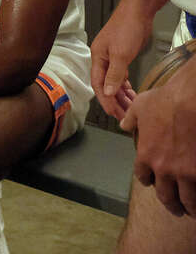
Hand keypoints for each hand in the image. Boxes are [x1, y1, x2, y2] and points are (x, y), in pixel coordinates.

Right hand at [90, 5, 153, 118]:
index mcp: (97, 58)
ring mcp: (112, 58)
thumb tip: (108, 92)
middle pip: (106, 86)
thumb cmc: (126, 27)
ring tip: (130, 108)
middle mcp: (103, 59)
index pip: (98, 85)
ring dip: (122, 96)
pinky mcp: (122, 56)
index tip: (113, 113)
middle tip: (124, 116)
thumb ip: (114, 74)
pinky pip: (122, 76)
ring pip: (115, 82)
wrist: (138, 11)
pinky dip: (126, 86)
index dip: (105, 100)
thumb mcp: (120, 53)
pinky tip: (131, 94)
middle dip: (115, 101)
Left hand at [121, 58, 195, 215]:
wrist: (190, 101)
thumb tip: (124, 124)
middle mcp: (164, 169)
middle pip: (166, 195)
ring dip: (189, 207)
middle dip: (171, 205)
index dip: (147, 180)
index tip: (152, 183)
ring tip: (192, 211)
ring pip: (187, 199)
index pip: (143, 176)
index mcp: (146, 155)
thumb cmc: (166, 101)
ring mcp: (185, 172)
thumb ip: (131, 119)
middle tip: (176, 209)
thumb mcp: (140, 107)